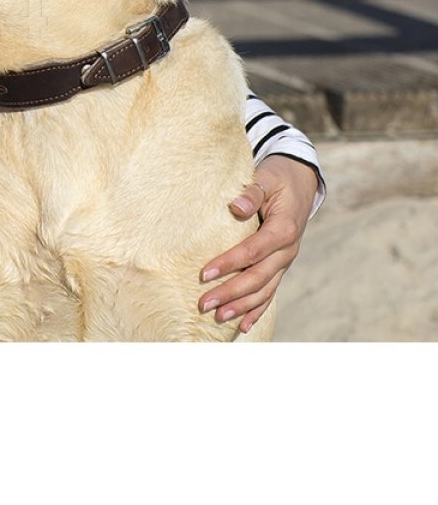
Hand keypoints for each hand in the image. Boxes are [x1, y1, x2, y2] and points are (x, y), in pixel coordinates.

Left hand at [198, 155, 318, 333]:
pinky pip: (270, 292)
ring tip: (218, 317)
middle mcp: (287, 251)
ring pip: (264, 290)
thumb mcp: (266, 178)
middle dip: (231, 293)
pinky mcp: (280, 266)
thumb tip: (237, 206)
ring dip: (242, 306)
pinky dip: (257, 310)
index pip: (253, 251)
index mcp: (283, 229)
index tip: (204, 273)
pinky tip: (243, 326)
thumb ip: (252, 192)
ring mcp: (285, 261)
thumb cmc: (277, 179)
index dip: (229, 263)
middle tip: (203, 303)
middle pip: (258, 278)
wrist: (299, 182)